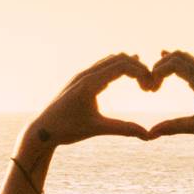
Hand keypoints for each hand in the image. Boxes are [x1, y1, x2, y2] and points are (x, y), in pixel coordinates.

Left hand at [25, 53, 153, 147]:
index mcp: (90, 83)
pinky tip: (127, 75)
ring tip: (144, 82)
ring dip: (129, 66)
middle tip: (150, 86)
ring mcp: (81, 75)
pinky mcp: (80, 80)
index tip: (151, 88)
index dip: (141, 73)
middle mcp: (85, 74)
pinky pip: (103, 66)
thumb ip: (123, 129)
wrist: (42, 130)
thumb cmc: (67, 130)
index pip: (122, 65)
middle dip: (138, 68)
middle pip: (119, 58)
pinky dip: (118, 67)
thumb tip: (148, 135)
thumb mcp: (97, 129)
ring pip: (110, 60)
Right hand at [146, 51, 193, 147]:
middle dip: (160, 66)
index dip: (157, 72)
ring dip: (167, 65)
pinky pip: (192, 65)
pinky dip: (176, 64)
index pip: (176, 64)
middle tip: (150, 86)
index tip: (151, 90)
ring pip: (186, 58)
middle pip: (179, 56)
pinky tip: (166, 65)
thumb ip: (175, 128)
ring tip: (155, 81)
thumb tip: (150, 133)